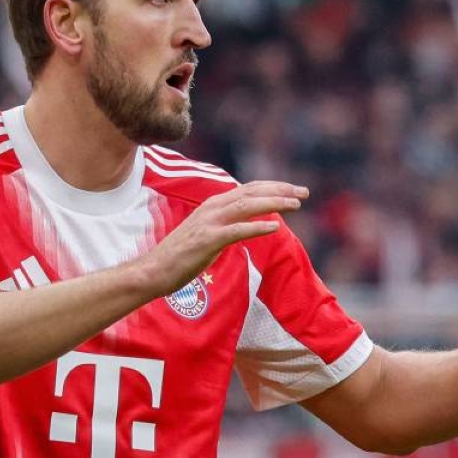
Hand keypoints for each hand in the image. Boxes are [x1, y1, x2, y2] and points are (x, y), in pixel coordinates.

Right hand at [135, 181, 307, 296]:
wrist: (153, 270)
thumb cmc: (181, 256)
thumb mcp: (207, 233)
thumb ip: (226, 224)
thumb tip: (248, 223)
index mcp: (213, 205)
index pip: (248, 189)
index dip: (273, 187)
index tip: (294, 190)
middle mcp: (212, 208)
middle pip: (251, 192)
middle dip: (280, 190)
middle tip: (304, 192)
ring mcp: (209, 223)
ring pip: (246, 206)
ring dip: (273, 203)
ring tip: (296, 205)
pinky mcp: (207, 240)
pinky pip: (236, 231)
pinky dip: (256, 227)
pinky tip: (274, 228)